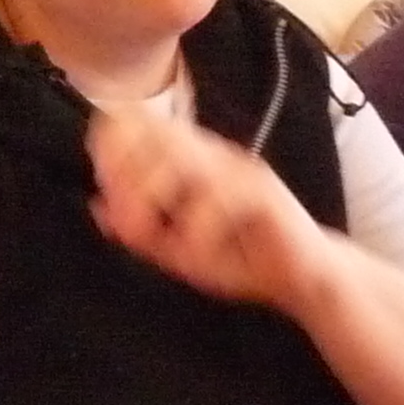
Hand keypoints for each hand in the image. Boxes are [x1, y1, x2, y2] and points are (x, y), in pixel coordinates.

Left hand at [87, 107, 327, 314]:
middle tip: (121, 216)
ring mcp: (241, 171)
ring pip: (187, 159)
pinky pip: (224, 197)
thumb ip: (141, 233)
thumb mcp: (179, 253)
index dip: (115, 143)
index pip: (146, 124)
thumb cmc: (241, 260)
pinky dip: (197, 225)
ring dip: (154, 192)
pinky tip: (190, 253)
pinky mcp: (265, 195)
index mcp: (192, 160)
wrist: (305, 280)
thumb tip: (98, 208)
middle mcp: (215, 156)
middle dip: (128, 170)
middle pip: (161, 134)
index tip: (102, 182)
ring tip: (140, 230)